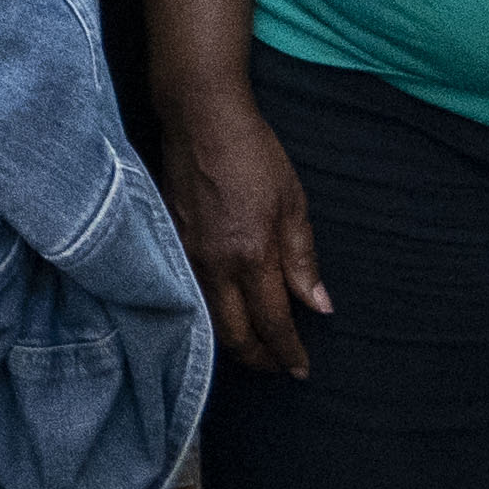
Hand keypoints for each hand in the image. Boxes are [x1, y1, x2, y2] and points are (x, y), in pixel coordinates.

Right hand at [161, 87, 331, 376]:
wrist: (200, 118)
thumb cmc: (253, 154)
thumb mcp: (293, 204)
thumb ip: (303, 259)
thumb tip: (319, 306)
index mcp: (253, 255)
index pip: (274, 322)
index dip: (289, 352)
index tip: (301, 370)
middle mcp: (215, 264)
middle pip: (234, 334)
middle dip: (258, 358)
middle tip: (278, 367)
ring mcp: (186, 255)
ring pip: (208, 318)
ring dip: (232, 341)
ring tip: (253, 347)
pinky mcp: (169, 241)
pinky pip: (189, 292)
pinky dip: (209, 313)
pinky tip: (221, 311)